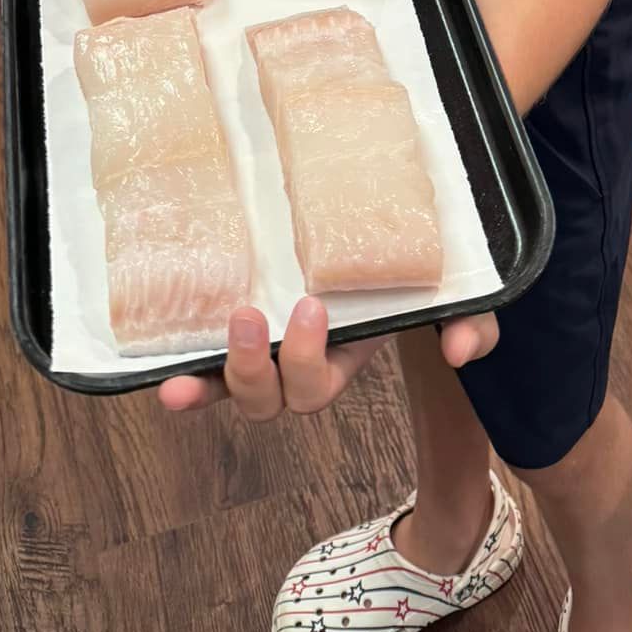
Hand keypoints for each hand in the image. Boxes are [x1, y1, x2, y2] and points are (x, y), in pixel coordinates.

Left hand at [157, 299, 497, 419]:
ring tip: (220, 325)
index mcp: (341, 356)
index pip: (318, 386)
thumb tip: (460, 350)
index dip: (308, 362)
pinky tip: (162, 372)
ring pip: (234, 388)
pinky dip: (183, 372)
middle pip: (271, 399)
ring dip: (217, 374)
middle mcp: (296, 358)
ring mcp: (262, 341)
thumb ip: (470, 321)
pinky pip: (202, 357)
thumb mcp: (449, 292)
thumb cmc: (408, 267)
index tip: (314, 307)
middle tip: (256, 313)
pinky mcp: (235, 314)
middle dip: (256, 370)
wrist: (379, 231)